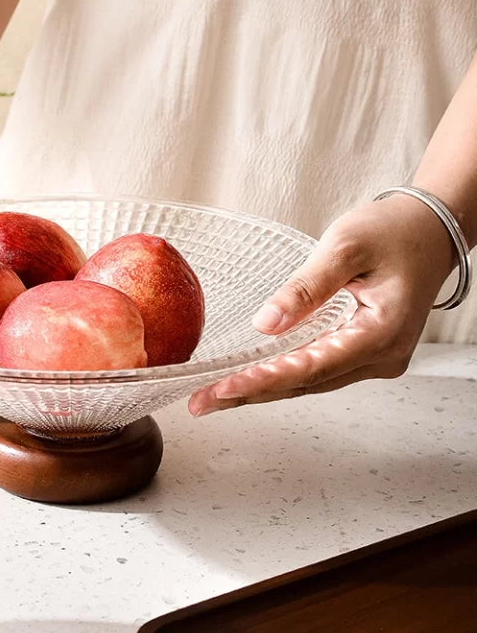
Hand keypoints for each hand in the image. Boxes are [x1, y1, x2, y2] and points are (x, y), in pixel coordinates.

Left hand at [188, 195, 455, 415]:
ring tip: (214, 398)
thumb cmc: (394, 232)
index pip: (312, 367)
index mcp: (382, 333)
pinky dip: (281, 376)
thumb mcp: (345, 247)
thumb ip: (306, 288)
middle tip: (201, 403)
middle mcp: (381, 357)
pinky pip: (316, 371)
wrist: (430, 229)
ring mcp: (374, 359)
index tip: (223, 389)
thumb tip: (265, 323)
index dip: (263, 381)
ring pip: (308, 383)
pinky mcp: (363, 353)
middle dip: (250, 394)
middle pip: (305, 384)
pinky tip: (250, 381)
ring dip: (261, 390)